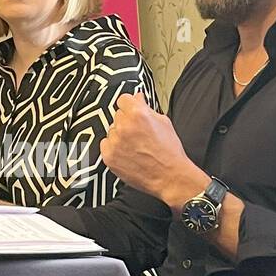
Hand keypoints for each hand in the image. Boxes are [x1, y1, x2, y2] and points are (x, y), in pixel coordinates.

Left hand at [100, 92, 206, 208]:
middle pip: (117, 115)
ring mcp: (115, 142)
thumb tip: (137, 98)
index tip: (131, 110)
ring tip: (135, 145)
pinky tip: (127, 153)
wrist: (170, 176)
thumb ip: (147, 107)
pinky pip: (106, 144)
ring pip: (111, 130)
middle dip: (126, 121)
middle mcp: (124, 126)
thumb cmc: (170, 152)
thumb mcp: (164, 122)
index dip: (129, 105)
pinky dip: (113, 147)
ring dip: (120, 135)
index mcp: (138, 114)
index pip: (123, 99)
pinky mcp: (109, 156)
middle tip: (138, 132)